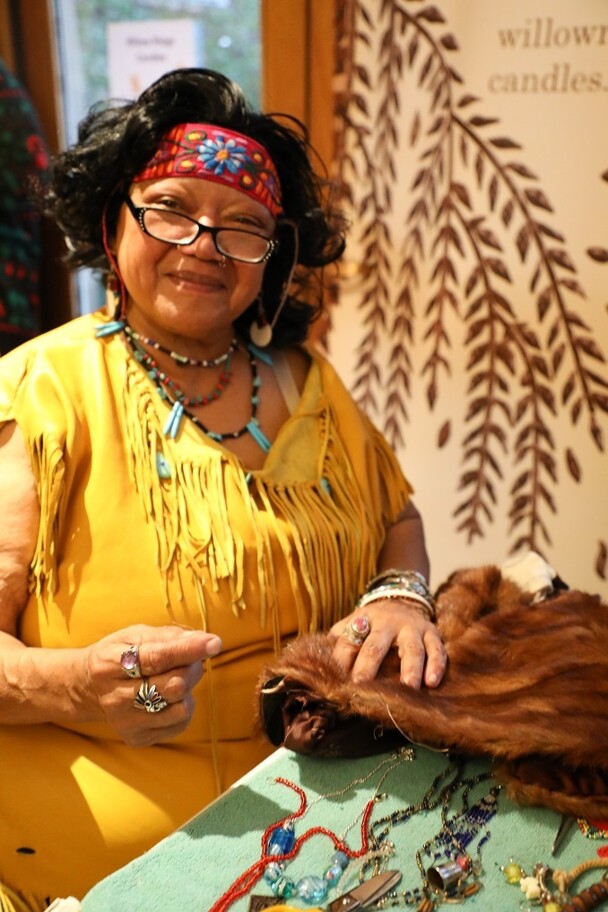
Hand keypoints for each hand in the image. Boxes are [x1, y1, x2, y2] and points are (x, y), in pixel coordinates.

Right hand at [81, 625, 221, 745]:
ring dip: (188, 689)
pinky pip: (179, 723)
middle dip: (192, 668)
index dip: (188, 650)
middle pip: (172, 686)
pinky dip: (182, 706)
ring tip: (176, 678)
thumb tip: (203, 640)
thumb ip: (167, 636)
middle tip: (192, 659)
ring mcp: (126, 722)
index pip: (156, 658)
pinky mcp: (137, 738)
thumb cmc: (119, 654)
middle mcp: (115, 698)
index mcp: (109, 664)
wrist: (88, 688)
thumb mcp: (133, 635)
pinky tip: (169, 697)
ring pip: (180, 708)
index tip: (214, 643)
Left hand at [328, 599, 446, 688]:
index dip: (341, 659)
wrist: (402, 599)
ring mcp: (412, 628)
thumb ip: (339, 640)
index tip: (336, 681)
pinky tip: (432, 682)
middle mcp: (387, 623)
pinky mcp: (432, 632)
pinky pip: (437, 649)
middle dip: (368, 665)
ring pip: (412, 648)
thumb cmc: (373, 623)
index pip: (348, 640)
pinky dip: (436, 665)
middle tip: (362, 686)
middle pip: (376, 645)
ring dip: (411, 667)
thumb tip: (320, 666)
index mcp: (363, 620)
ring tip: (408, 686)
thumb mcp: (353, 623)